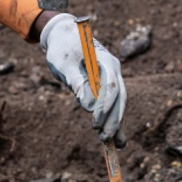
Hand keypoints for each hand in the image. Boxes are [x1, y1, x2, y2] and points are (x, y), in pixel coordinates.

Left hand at [40, 13, 127, 146]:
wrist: (64, 35)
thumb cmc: (63, 47)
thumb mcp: (64, 63)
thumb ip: (77, 83)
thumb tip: (88, 107)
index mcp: (106, 61)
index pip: (112, 86)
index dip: (105, 106)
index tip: (95, 121)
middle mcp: (113, 70)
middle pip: (119, 98)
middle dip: (113, 119)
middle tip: (104, 138)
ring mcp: (111, 78)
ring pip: (119, 104)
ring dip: (116, 123)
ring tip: (115, 145)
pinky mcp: (105, 86)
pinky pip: (112, 105)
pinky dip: (113, 121)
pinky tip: (116, 140)